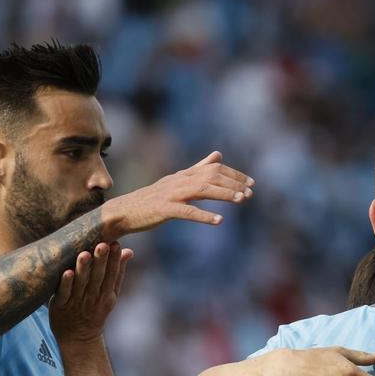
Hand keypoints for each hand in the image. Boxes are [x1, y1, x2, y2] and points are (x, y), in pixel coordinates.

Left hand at [50, 242, 132, 343]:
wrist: (78, 338)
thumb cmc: (94, 311)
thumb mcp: (110, 295)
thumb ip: (117, 273)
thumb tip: (128, 251)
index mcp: (107, 295)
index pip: (112, 276)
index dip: (114, 260)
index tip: (116, 244)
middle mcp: (94, 299)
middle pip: (98, 278)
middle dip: (101, 261)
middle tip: (102, 245)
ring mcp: (77, 303)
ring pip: (81, 284)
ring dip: (83, 269)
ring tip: (84, 254)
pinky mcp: (61, 307)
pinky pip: (63, 295)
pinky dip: (65, 284)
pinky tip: (67, 272)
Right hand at [100, 151, 253, 238]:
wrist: (123, 211)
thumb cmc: (152, 199)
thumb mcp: (178, 181)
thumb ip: (199, 168)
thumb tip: (218, 155)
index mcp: (184, 175)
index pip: (214, 169)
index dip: (234, 175)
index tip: (251, 183)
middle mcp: (179, 181)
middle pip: (211, 176)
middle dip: (233, 183)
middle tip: (251, 192)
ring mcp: (171, 194)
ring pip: (202, 190)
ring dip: (224, 194)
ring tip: (241, 200)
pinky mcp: (163, 209)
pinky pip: (187, 212)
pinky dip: (204, 215)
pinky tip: (219, 220)